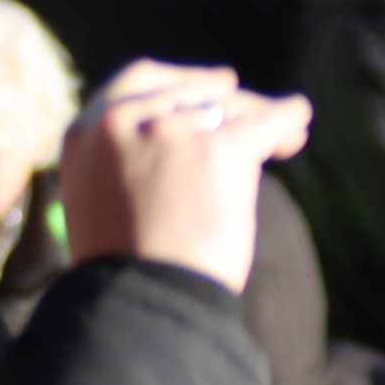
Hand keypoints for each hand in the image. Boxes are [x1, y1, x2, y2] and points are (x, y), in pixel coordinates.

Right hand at [59, 63, 309, 293]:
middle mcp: (122, 120)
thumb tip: (174, 151)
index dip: (180, 83)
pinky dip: (286, 119)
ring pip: (227, 111)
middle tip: (249, 107)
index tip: (209, 87)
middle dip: (226, 100)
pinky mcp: (218, 148)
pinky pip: (264, 124)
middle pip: (189, 94)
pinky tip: (299, 117)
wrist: (141, 301)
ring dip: (259, 119)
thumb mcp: (99, 202)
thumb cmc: (124, 272)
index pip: (136, 84)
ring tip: (290, 129)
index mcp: (85, 134)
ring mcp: (171, 129)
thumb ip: (124, 164)